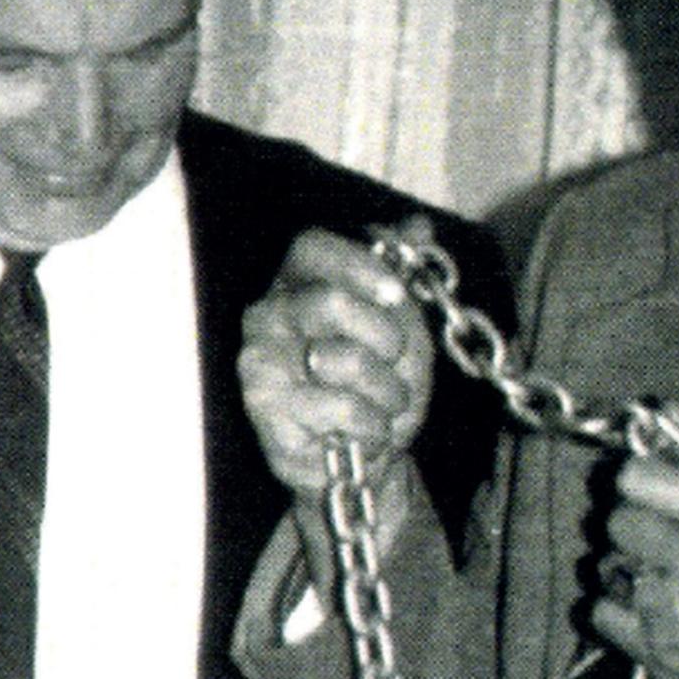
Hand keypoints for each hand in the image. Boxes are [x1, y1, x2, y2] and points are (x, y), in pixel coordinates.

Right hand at [240, 217, 437, 502]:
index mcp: (297, 283)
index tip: (398, 296)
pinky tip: (366, 432)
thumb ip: (401, 271)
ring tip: (383, 404)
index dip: (359, 265)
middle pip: (329, 301)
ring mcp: (260, 360)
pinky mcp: (263, 408)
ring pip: (342, 360)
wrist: (363, 453)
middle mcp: (268, 314)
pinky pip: (341, 408)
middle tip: (395, 360)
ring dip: (387, 389)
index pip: (312, 248)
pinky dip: (373, 424)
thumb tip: (419, 224)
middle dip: (384, 336)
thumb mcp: (401, 323)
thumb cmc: (376, 382)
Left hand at [592, 458, 678, 678]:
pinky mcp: (657, 653)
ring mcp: (673, 609)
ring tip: (659, 582)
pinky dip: (616, 611)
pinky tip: (644, 613)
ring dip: (624, 571)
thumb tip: (637, 478)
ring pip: (605, 567)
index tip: (629, 489)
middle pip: (616, 522)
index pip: (636, 478)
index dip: (627, 481)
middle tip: (650, 542)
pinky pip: (600, 613)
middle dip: (630, 528)